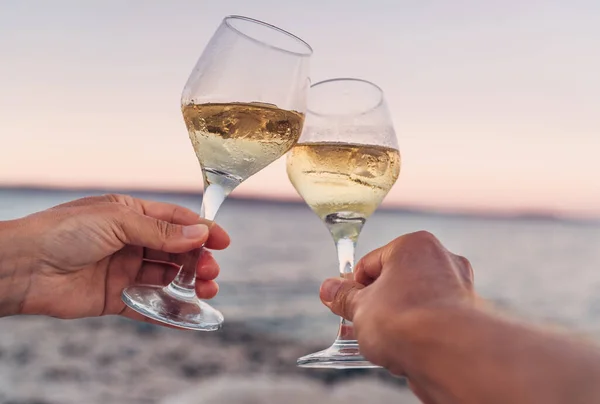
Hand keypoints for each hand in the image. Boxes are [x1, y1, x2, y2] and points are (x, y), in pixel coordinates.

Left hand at [0, 194, 228, 322]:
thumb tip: (199, 234)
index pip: (175, 221)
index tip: (223, 242)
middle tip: (210, 272)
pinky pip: (148, 305)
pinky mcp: (115, 297)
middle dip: (197, 260)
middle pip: (175, 251)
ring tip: (206, 290)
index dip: (201, 230)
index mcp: (130, 214)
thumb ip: (160, 232)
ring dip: (188, 284)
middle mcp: (130, 241)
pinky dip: (169, 311)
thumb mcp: (118, 221)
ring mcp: (123, 270)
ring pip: (166, 277)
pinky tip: (188, 315)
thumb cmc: (64, 232)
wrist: (23, 267)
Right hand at [319, 231, 474, 373]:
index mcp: (414, 246)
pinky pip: (432, 321)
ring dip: (396, 321)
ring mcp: (459, 289)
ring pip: (415, 303)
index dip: (354, 287)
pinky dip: (417, 333)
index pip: (371, 262)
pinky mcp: (468, 317)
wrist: (449, 356)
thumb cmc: (403, 321)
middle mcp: (442, 260)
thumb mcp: (360, 307)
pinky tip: (405, 351)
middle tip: (360, 325)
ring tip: (382, 342)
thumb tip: (328, 289)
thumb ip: (343, 297)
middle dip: (377, 304)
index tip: (344, 305)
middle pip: (396, 281)